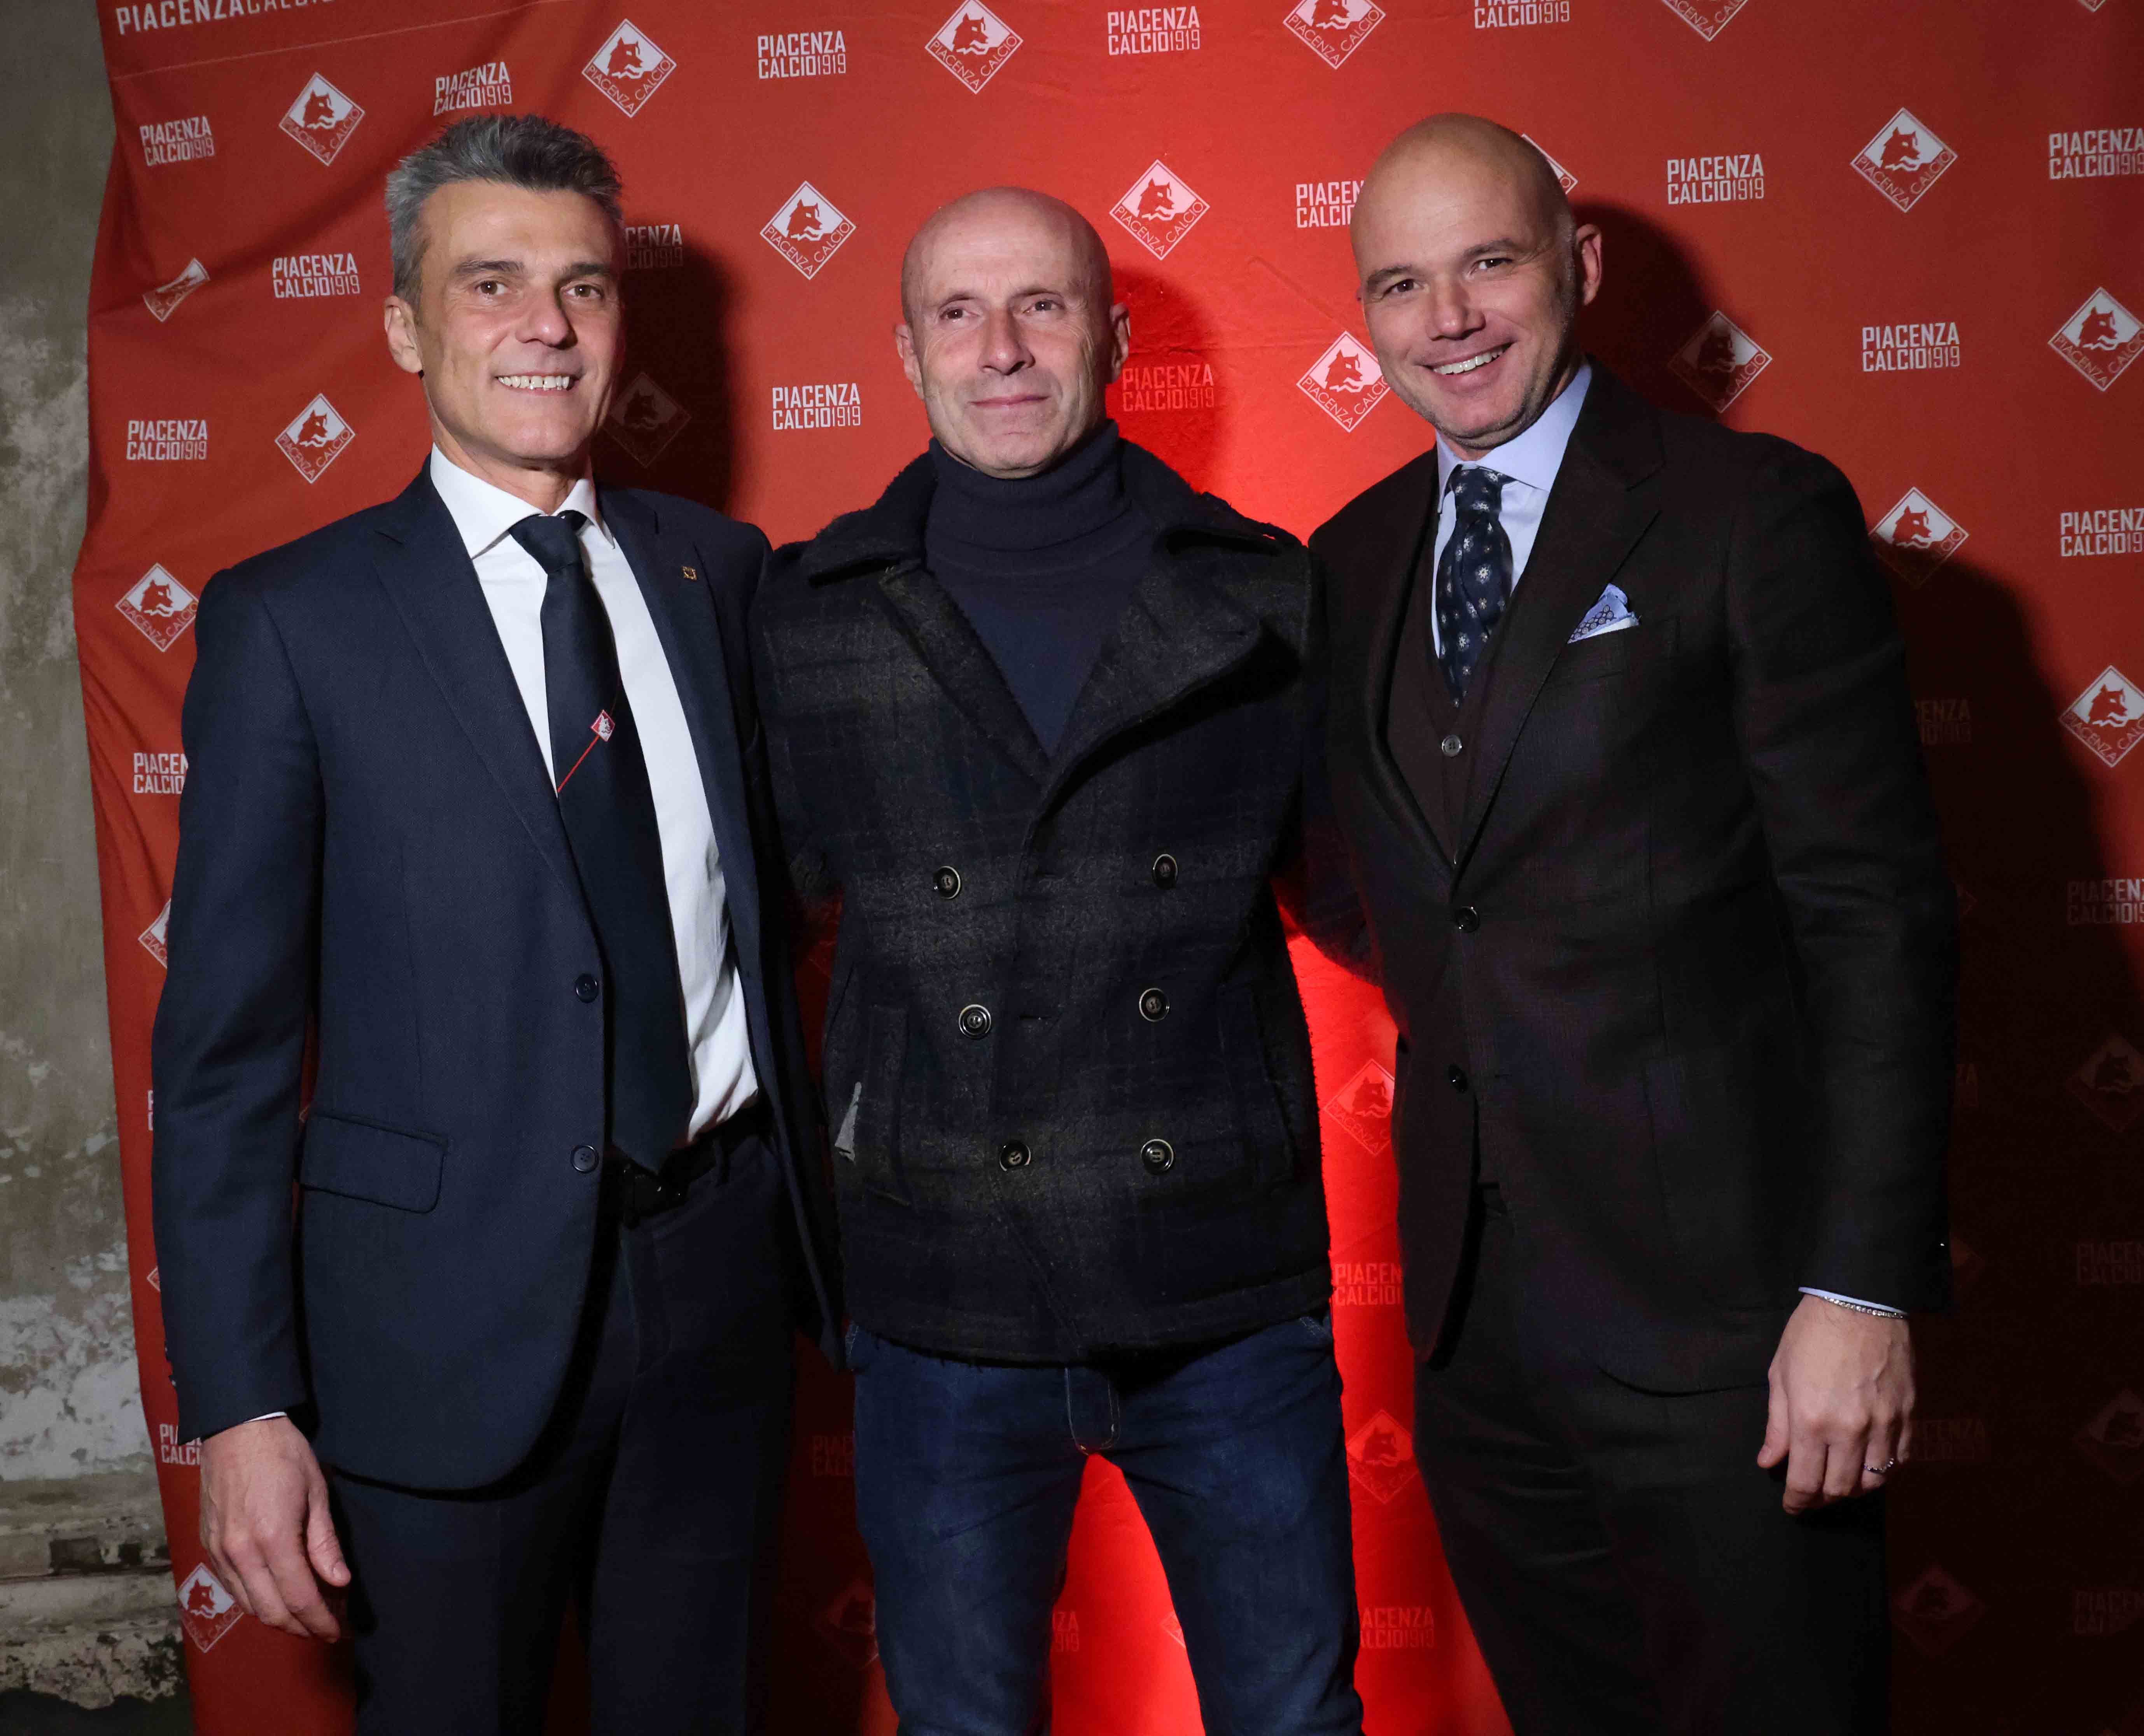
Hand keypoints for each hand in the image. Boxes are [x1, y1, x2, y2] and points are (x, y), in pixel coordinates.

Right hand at [199, 1415, 350, 1639]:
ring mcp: (220, 1552)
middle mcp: (241, 1553)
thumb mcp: (316, 1492)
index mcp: (272, 1539)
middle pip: (272, 1612)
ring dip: (278, 1618)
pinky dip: (255, 1601)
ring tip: (305, 1615)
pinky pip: (232, 1589)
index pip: (299, 1599)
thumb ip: (325, 1543)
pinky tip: (275, 1595)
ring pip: (249, 1606)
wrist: (235, 1429)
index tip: (338, 1631)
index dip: (320, 1621)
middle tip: (325, 1627)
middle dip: (301, 1627)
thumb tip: (339, 1583)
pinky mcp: (208, 1547)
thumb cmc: (283, 1454)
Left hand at [1757, 1295, 1913, 1513]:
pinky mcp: (1908, 1414)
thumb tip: (1769, 1462)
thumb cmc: (1812, 1334)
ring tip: (1839, 1480)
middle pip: (1841, 1489)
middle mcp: (1850, 1430)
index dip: (1797, 1503)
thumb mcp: (1780, 1375)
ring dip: (1854, 1488)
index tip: (1792, 1507)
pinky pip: (1900, 1459)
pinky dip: (1884, 1469)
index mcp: (1812, 1420)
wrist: (1860, 1301)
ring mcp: (1884, 1424)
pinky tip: (1869, 1462)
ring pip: (1874, 1481)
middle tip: (1812, 1494)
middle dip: (1823, 1499)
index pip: (1805, 1483)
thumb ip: (1777, 1425)